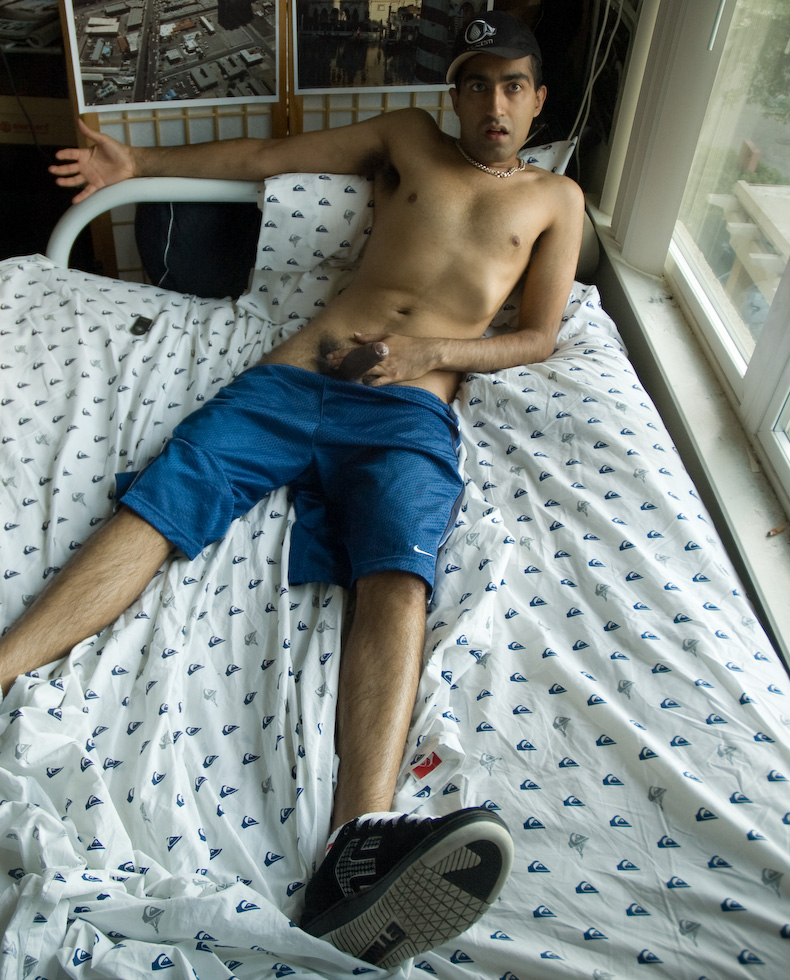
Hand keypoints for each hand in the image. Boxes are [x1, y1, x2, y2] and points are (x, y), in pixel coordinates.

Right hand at [49, 118, 136, 202]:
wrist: (129, 162)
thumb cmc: (117, 150)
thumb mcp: (102, 139)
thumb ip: (90, 133)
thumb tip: (79, 120)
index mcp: (85, 154)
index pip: (71, 154)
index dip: (64, 154)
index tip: (57, 155)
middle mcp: (86, 166)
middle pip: (70, 168)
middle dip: (60, 169)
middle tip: (51, 170)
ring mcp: (91, 176)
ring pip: (75, 180)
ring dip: (66, 181)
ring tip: (58, 181)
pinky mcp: (98, 184)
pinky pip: (88, 191)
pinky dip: (81, 196)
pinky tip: (74, 200)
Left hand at [326, 332, 440, 385]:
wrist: (428, 352)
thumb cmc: (409, 344)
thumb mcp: (389, 336)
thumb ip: (370, 337)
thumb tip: (354, 335)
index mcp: (378, 346)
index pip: (355, 350)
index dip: (341, 354)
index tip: (329, 357)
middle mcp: (380, 357)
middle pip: (357, 361)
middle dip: (342, 364)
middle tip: (330, 366)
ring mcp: (387, 368)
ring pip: (364, 372)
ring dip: (352, 374)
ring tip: (340, 376)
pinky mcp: (394, 377)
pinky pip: (377, 382)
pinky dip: (368, 384)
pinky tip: (359, 386)